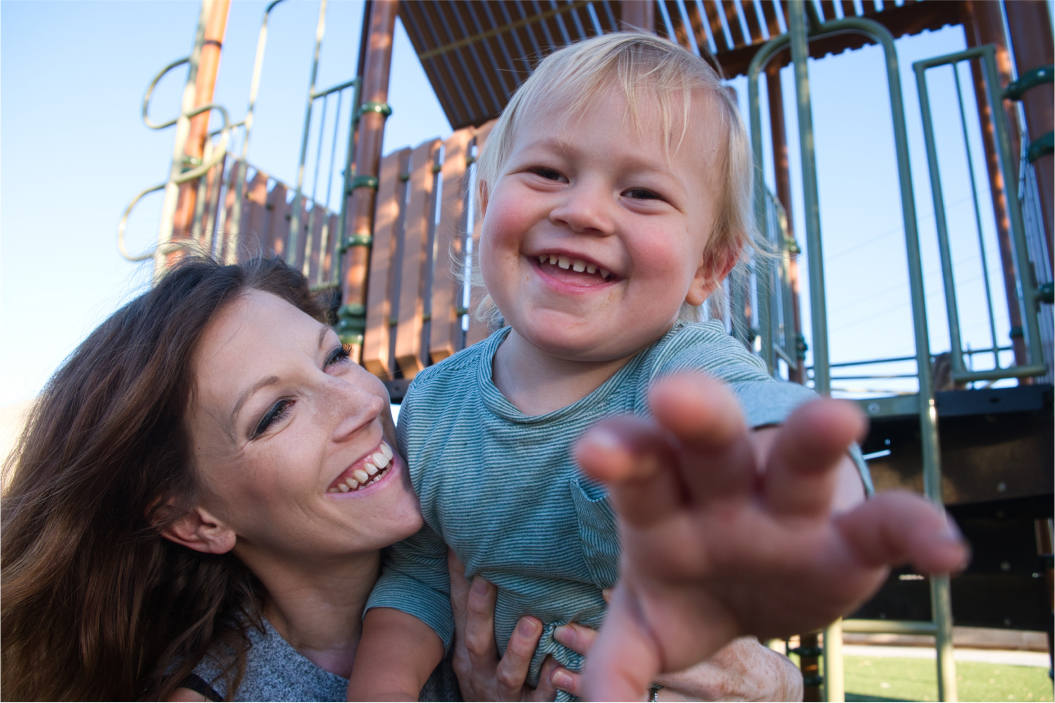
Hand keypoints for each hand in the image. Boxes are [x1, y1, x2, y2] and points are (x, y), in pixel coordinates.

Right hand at [448, 550, 575, 700]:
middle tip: (487, 580)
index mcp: (467, 650)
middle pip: (476, 641)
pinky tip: (558, 664)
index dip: (459, 583)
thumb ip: (477, 610)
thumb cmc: (487, 676)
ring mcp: (503, 692)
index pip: (460, 612)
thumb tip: (468, 552)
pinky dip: (548, 683)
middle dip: (480, 611)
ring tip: (532, 623)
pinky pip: (539, 698)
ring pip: (508, 673)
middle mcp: (480, 670)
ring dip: (518, 648)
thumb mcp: (476, 646)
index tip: (460, 550)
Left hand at [574, 373, 968, 700]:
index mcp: (662, 501)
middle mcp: (723, 490)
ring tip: (838, 418)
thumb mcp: (646, 624)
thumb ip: (616, 661)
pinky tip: (945, 552)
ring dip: (815, 435)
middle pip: (708, 442)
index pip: (638, 466)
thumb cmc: (687, 586)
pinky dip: (918, 531)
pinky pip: (886, 526)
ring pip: (799, 461)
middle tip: (674, 395)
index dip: (619, 453)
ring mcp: (788, 508)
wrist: (755, 592)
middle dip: (696, 416)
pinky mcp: (850, 540)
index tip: (595, 452)